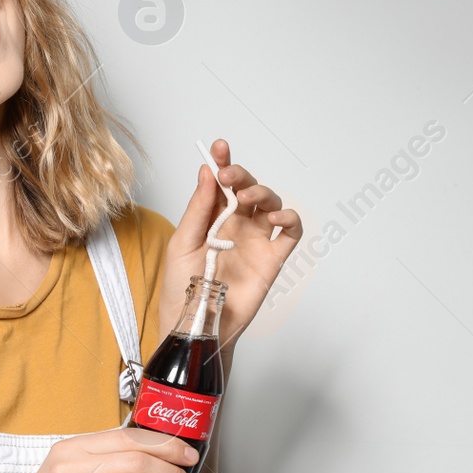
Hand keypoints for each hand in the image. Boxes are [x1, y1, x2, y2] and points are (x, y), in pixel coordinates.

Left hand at [161, 138, 301, 347]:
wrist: (195, 324)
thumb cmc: (182, 288)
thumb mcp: (182, 243)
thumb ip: (198, 209)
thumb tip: (207, 173)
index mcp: (211, 218)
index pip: (220, 184)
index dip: (222, 162)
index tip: (219, 148)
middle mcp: (236, 224)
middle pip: (248, 189)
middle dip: (241, 176)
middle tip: (230, 178)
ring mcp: (256, 240)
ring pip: (270, 204)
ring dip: (263, 193)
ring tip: (246, 198)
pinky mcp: (272, 258)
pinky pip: (290, 232)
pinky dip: (290, 218)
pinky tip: (277, 216)